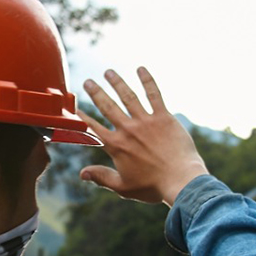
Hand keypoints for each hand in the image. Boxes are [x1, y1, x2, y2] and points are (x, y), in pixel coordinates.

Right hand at [78, 67, 208, 205]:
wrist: (181, 180)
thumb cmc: (153, 187)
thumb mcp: (123, 187)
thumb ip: (102, 177)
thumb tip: (82, 174)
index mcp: (117, 146)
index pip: (94, 128)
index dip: (82, 117)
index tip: (74, 108)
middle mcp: (128, 130)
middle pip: (108, 106)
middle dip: (96, 92)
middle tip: (88, 81)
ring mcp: (146, 121)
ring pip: (128, 96)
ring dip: (117, 82)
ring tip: (108, 72)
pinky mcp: (164, 117)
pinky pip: (154, 95)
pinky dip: (147, 81)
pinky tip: (141, 69)